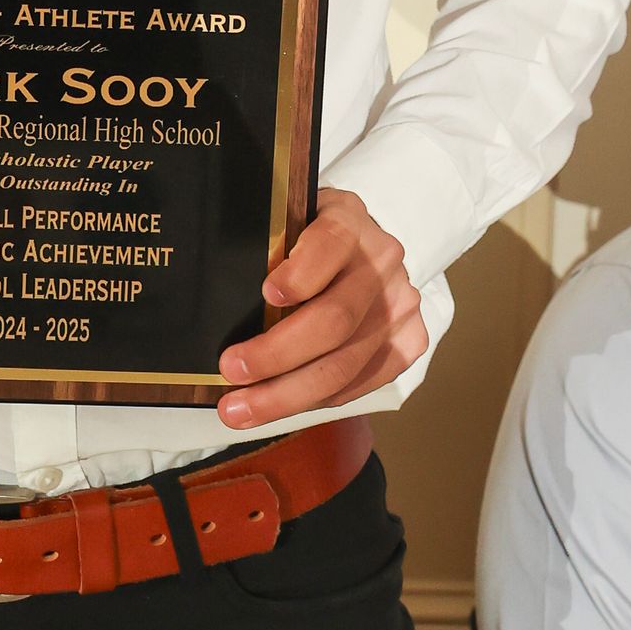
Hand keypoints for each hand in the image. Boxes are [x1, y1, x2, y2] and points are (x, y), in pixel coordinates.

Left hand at [215, 188, 426, 429]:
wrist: (367, 247)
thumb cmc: (309, 238)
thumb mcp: (289, 220)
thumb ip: (269, 245)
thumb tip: (221, 299)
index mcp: (348, 219)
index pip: (330, 244)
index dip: (301, 273)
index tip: (266, 294)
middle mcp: (382, 261)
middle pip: (333, 319)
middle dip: (276, 354)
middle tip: (230, 371)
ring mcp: (400, 304)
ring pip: (343, 364)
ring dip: (286, 395)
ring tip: (240, 410)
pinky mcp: (409, 341)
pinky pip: (360, 384)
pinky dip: (315, 401)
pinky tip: (280, 408)